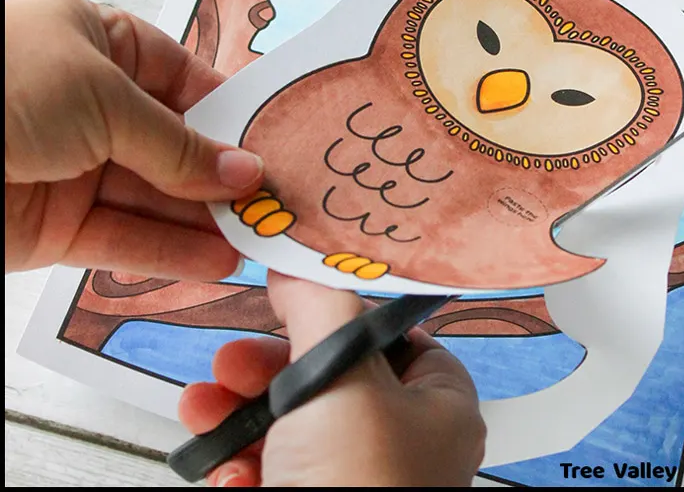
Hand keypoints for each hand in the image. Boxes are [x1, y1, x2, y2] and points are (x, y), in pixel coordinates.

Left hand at [5, 0, 263, 279]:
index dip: (229, 115)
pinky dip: (169, 252)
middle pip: (176, 146)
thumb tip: (243, 171)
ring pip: (156, 199)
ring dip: (205, 222)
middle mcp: (90, 106)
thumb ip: (177, 145)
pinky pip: (124, 238)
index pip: (184, 81)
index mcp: (100, 45)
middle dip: (224, 177)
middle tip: (274, 205)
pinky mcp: (57, 226)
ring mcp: (75, 168)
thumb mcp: (104, 97)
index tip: (272, 146)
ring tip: (257, 241)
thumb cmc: (0, 86)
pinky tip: (214, 261)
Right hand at [178, 272, 486, 486]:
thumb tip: (298, 259)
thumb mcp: (341, 377)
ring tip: (203, 406)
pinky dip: (239, 466)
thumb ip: (321, 307)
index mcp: (436, 410)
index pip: (403, 343)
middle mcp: (400, 447)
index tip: (300, 306)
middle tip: (232, 360)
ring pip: (291, 427)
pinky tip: (221, 469)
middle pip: (331, 380)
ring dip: (238, 412)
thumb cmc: (358, 491)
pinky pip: (270, 474)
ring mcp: (352, 483)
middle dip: (269, 367)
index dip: (350, 320)